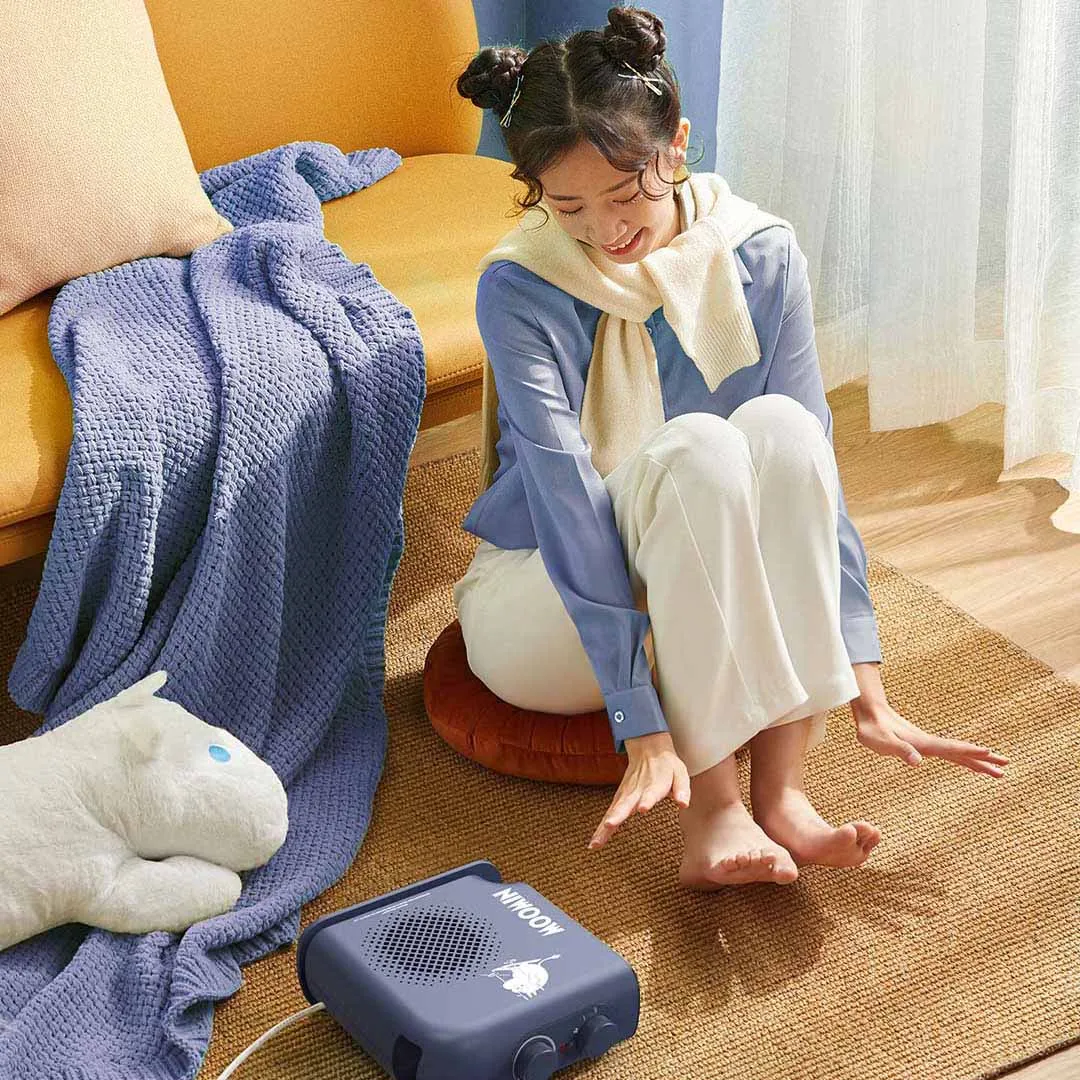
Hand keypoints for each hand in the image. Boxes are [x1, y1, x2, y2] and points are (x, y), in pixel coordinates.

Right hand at [587, 731, 689, 850]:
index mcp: (654, 784)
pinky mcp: (619, 798)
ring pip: (613, 811)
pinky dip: (601, 829)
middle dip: (617, 815)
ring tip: (596, 842)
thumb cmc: (667, 765)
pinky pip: (609, 814)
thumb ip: (682, 789)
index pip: (650, 793)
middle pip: (625, 803)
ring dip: (605, 826)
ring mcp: (625, 794)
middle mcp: (636, 790)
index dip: (647, 800)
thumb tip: (683, 804)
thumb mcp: (680, 773)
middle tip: (609, 824)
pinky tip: (595, 843)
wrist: (648, 749)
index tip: (642, 808)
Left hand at [850, 662, 1008, 776]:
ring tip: (998, 769)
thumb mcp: (881, 742)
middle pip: (961, 752)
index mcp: (923, 743)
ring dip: (978, 761)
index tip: (989, 752)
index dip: (969, 751)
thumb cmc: (872, 730)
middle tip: (1006, 766)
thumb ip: (899, 750)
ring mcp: (929, 744)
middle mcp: (930, 743)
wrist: (870, 714)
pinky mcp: (924, 745)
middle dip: (983, 759)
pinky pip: (949, 754)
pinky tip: (969, 763)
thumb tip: (917, 762)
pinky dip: (963, 758)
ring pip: (958, 753)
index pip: (951, 748)